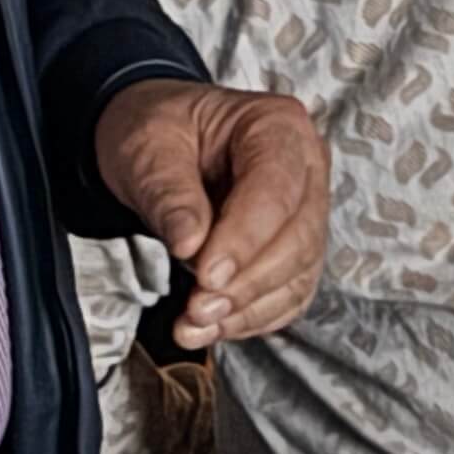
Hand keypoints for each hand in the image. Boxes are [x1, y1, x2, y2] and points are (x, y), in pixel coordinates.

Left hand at [97, 78, 328, 349]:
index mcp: (277, 125)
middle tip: (196, 306)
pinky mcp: (294, 251)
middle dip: (247, 282)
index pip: (276, 190)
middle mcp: (305, 168)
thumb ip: (170, 194)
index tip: (205, 273)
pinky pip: (289, 295)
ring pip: (298, 273)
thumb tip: (191, 244)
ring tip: (194, 324)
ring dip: (247, 308)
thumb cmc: (156, 132)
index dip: (245, 238)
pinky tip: (210, 327)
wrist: (157, 145)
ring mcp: (306, 211)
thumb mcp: (147, 148)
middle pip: (297, 238)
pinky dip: (251, 318)